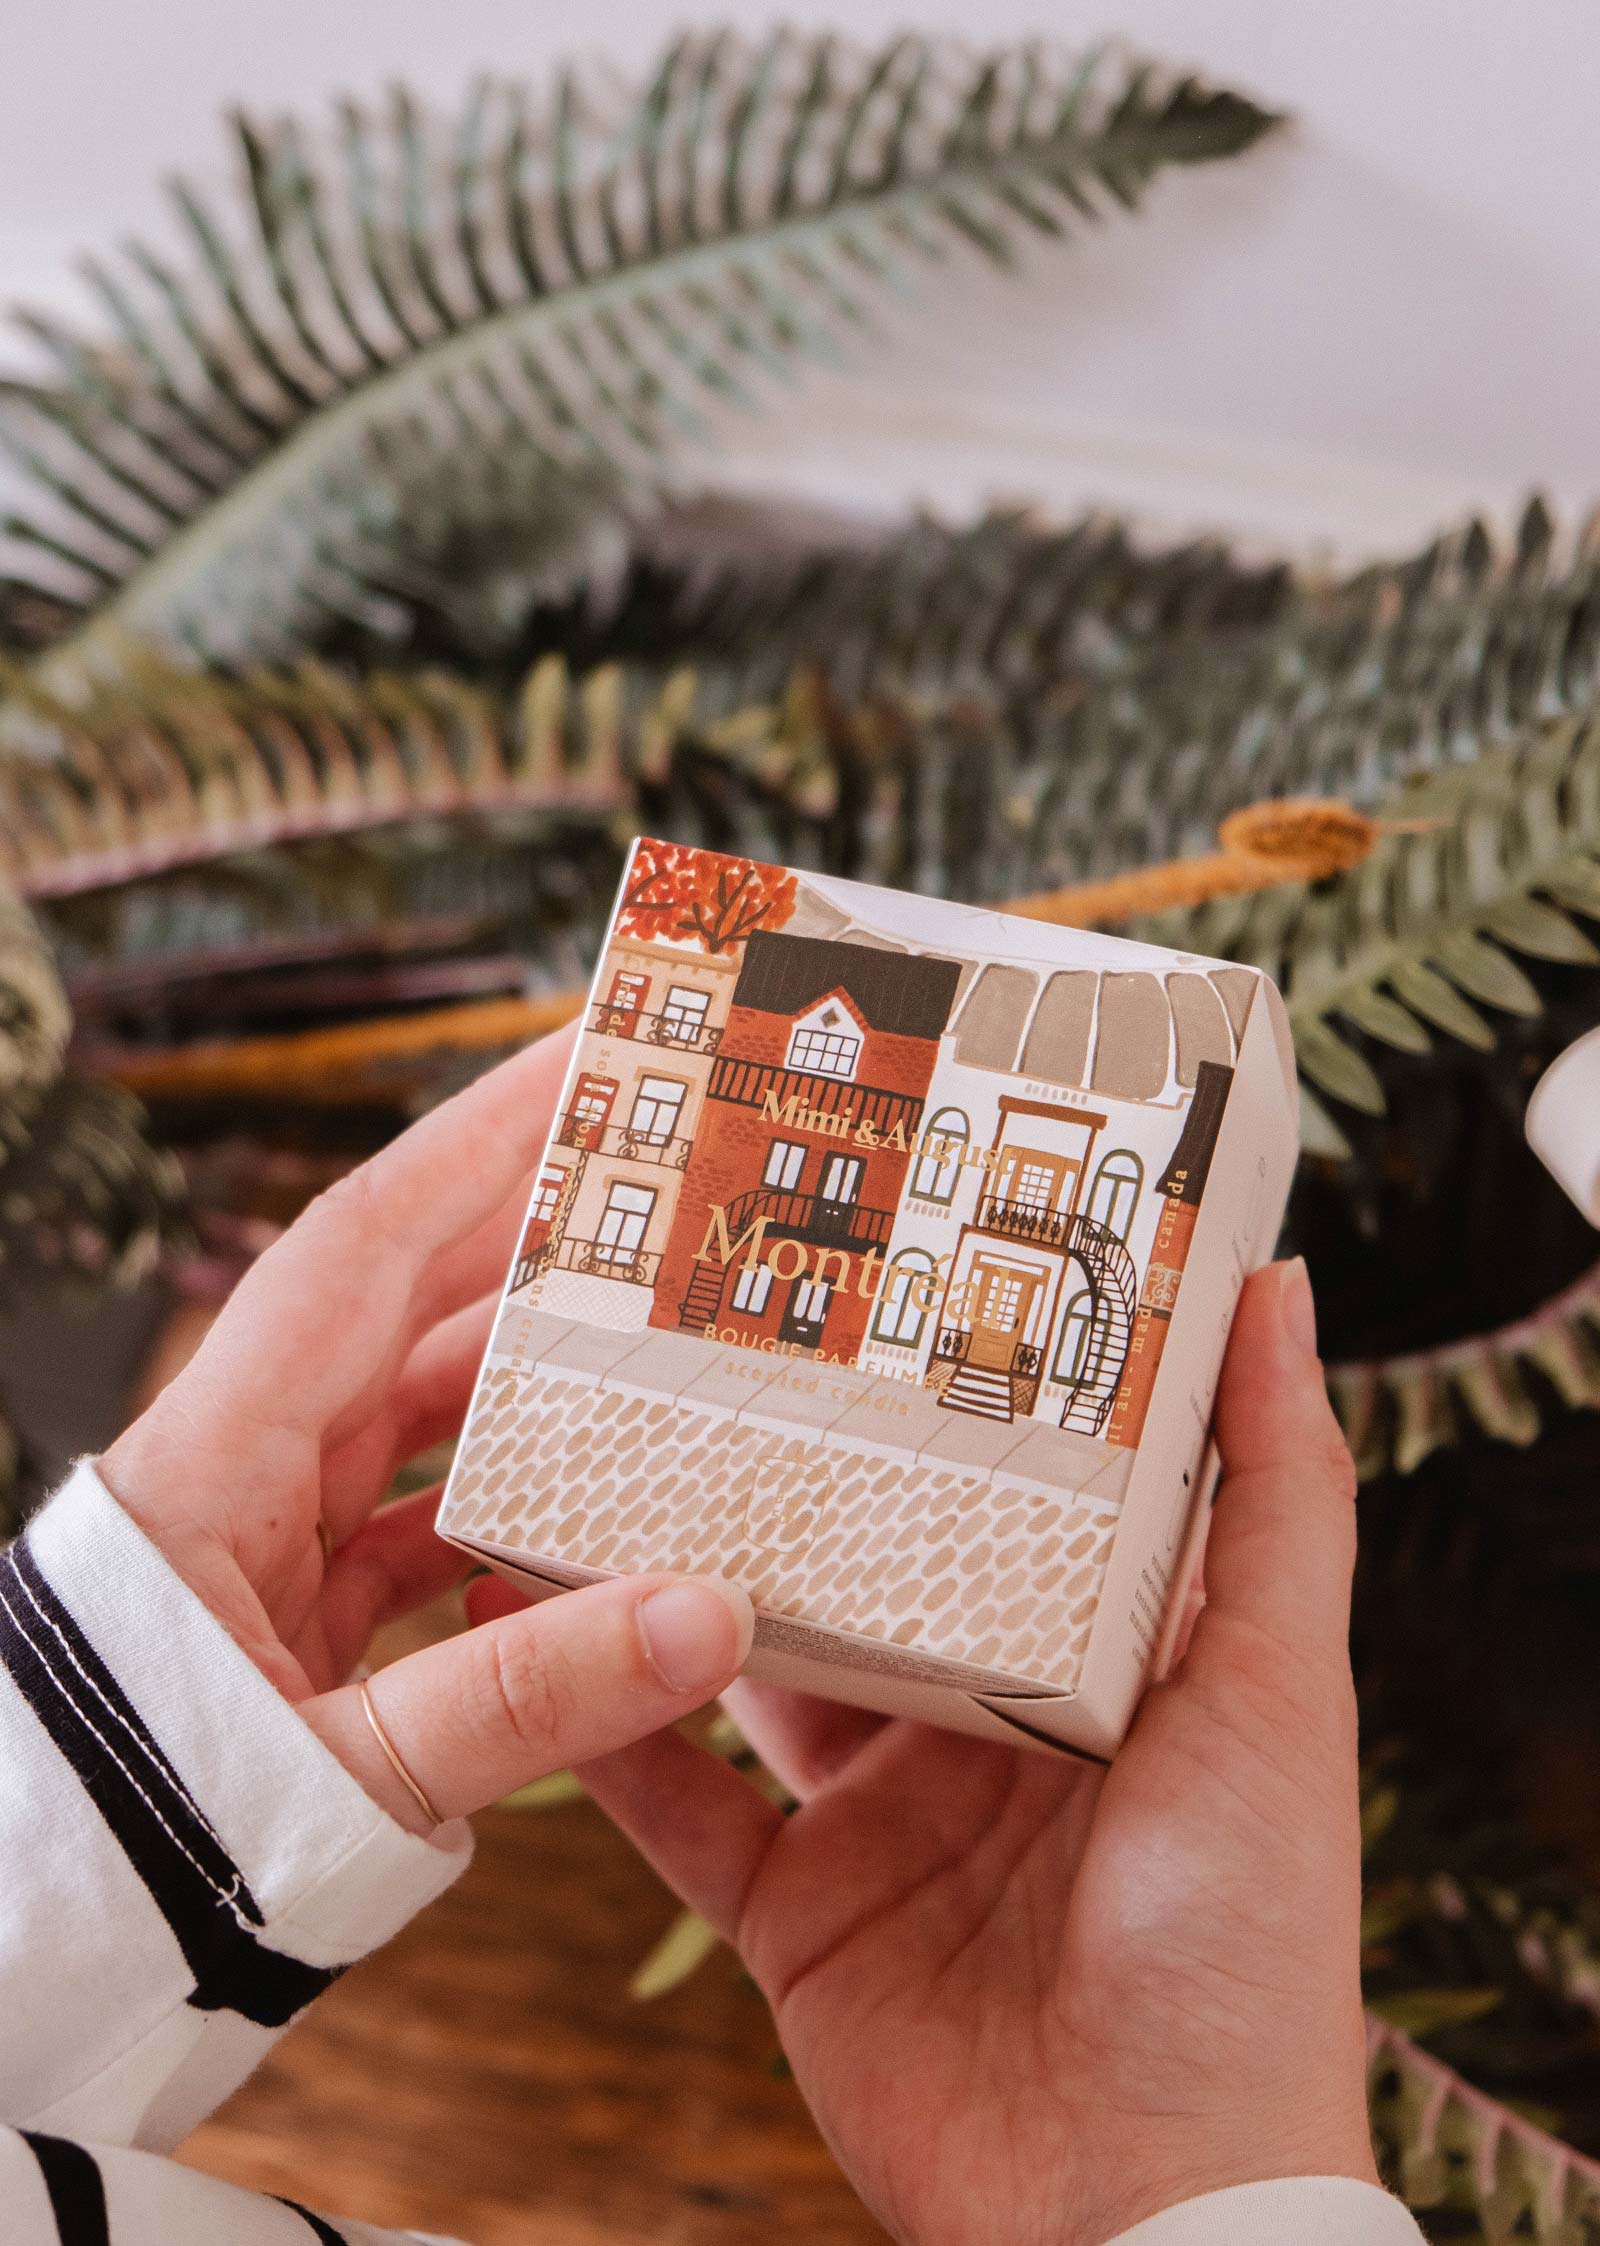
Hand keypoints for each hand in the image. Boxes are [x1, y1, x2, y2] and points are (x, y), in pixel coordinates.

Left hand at [100, 1032, 752, 1834]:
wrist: (15, 1961)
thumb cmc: (134, 1852)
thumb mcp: (339, 1777)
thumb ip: (526, 1700)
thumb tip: (711, 1618)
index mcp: (212, 1459)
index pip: (362, 1247)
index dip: (476, 1139)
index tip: (582, 1053)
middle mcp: (235, 1469)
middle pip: (403, 1301)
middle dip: (528, 1222)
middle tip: (661, 1163)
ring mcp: (262, 1536)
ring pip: (416, 1408)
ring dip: (529, 1367)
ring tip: (660, 1330)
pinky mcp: (287, 1607)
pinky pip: (415, 1513)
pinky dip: (504, 1500)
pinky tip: (593, 1508)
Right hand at [569, 1260, 1375, 2244]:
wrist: (1143, 2203)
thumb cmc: (1244, 1939)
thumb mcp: (1278, 1690)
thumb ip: (1275, 1495)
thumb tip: (1278, 1286)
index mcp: (1092, 1663)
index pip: (1000, 1497)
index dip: (937, 1397)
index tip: (864, 1281)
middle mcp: (980, 1729)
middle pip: (857, 1573)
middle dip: (781, 1479)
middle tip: (688, 1356)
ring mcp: (881, 1823)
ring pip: (750, 1673)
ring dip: (670, 1588)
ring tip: (586, 1473)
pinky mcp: (798, 1920)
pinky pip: (678, 1813)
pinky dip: (599, 1737)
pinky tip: (525, 1644)